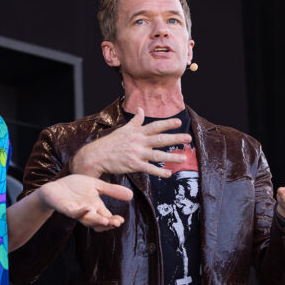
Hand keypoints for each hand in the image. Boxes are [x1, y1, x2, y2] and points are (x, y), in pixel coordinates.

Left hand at [36, 174, 133, 229]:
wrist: (55, 187)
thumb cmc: (75, 187)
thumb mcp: (97, 186)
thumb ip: (112, 190)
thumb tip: (131, 195)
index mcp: (96, 207)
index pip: (107, 217)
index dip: (113, 221)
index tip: (121, 220)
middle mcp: (88, 211)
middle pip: (99, 222)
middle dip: (107, 224)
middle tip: (116, 223)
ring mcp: (77, 211)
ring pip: (88, 220)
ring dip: (96, 221)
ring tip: (105, 221)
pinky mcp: (66, 208)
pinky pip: (74, 213)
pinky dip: (80, 211)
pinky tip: (87, 208)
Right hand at [70, 109, 191, 177]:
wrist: (97, 155)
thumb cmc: (111, 143)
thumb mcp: (123, 129)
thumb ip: (135, 121)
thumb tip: (141, 110)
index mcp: (137, 132)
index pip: (155, 126)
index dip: (167, 124)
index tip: (179, 121)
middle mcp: (138, 141)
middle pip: (160, 139)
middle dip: (175, 138)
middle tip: (188, 138)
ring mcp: (136, 153)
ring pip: (157, 155)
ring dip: (171, 157)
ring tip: (183, 158)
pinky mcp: (133, 165)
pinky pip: (149, 169)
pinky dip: (159, 172)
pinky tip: (168, 174)